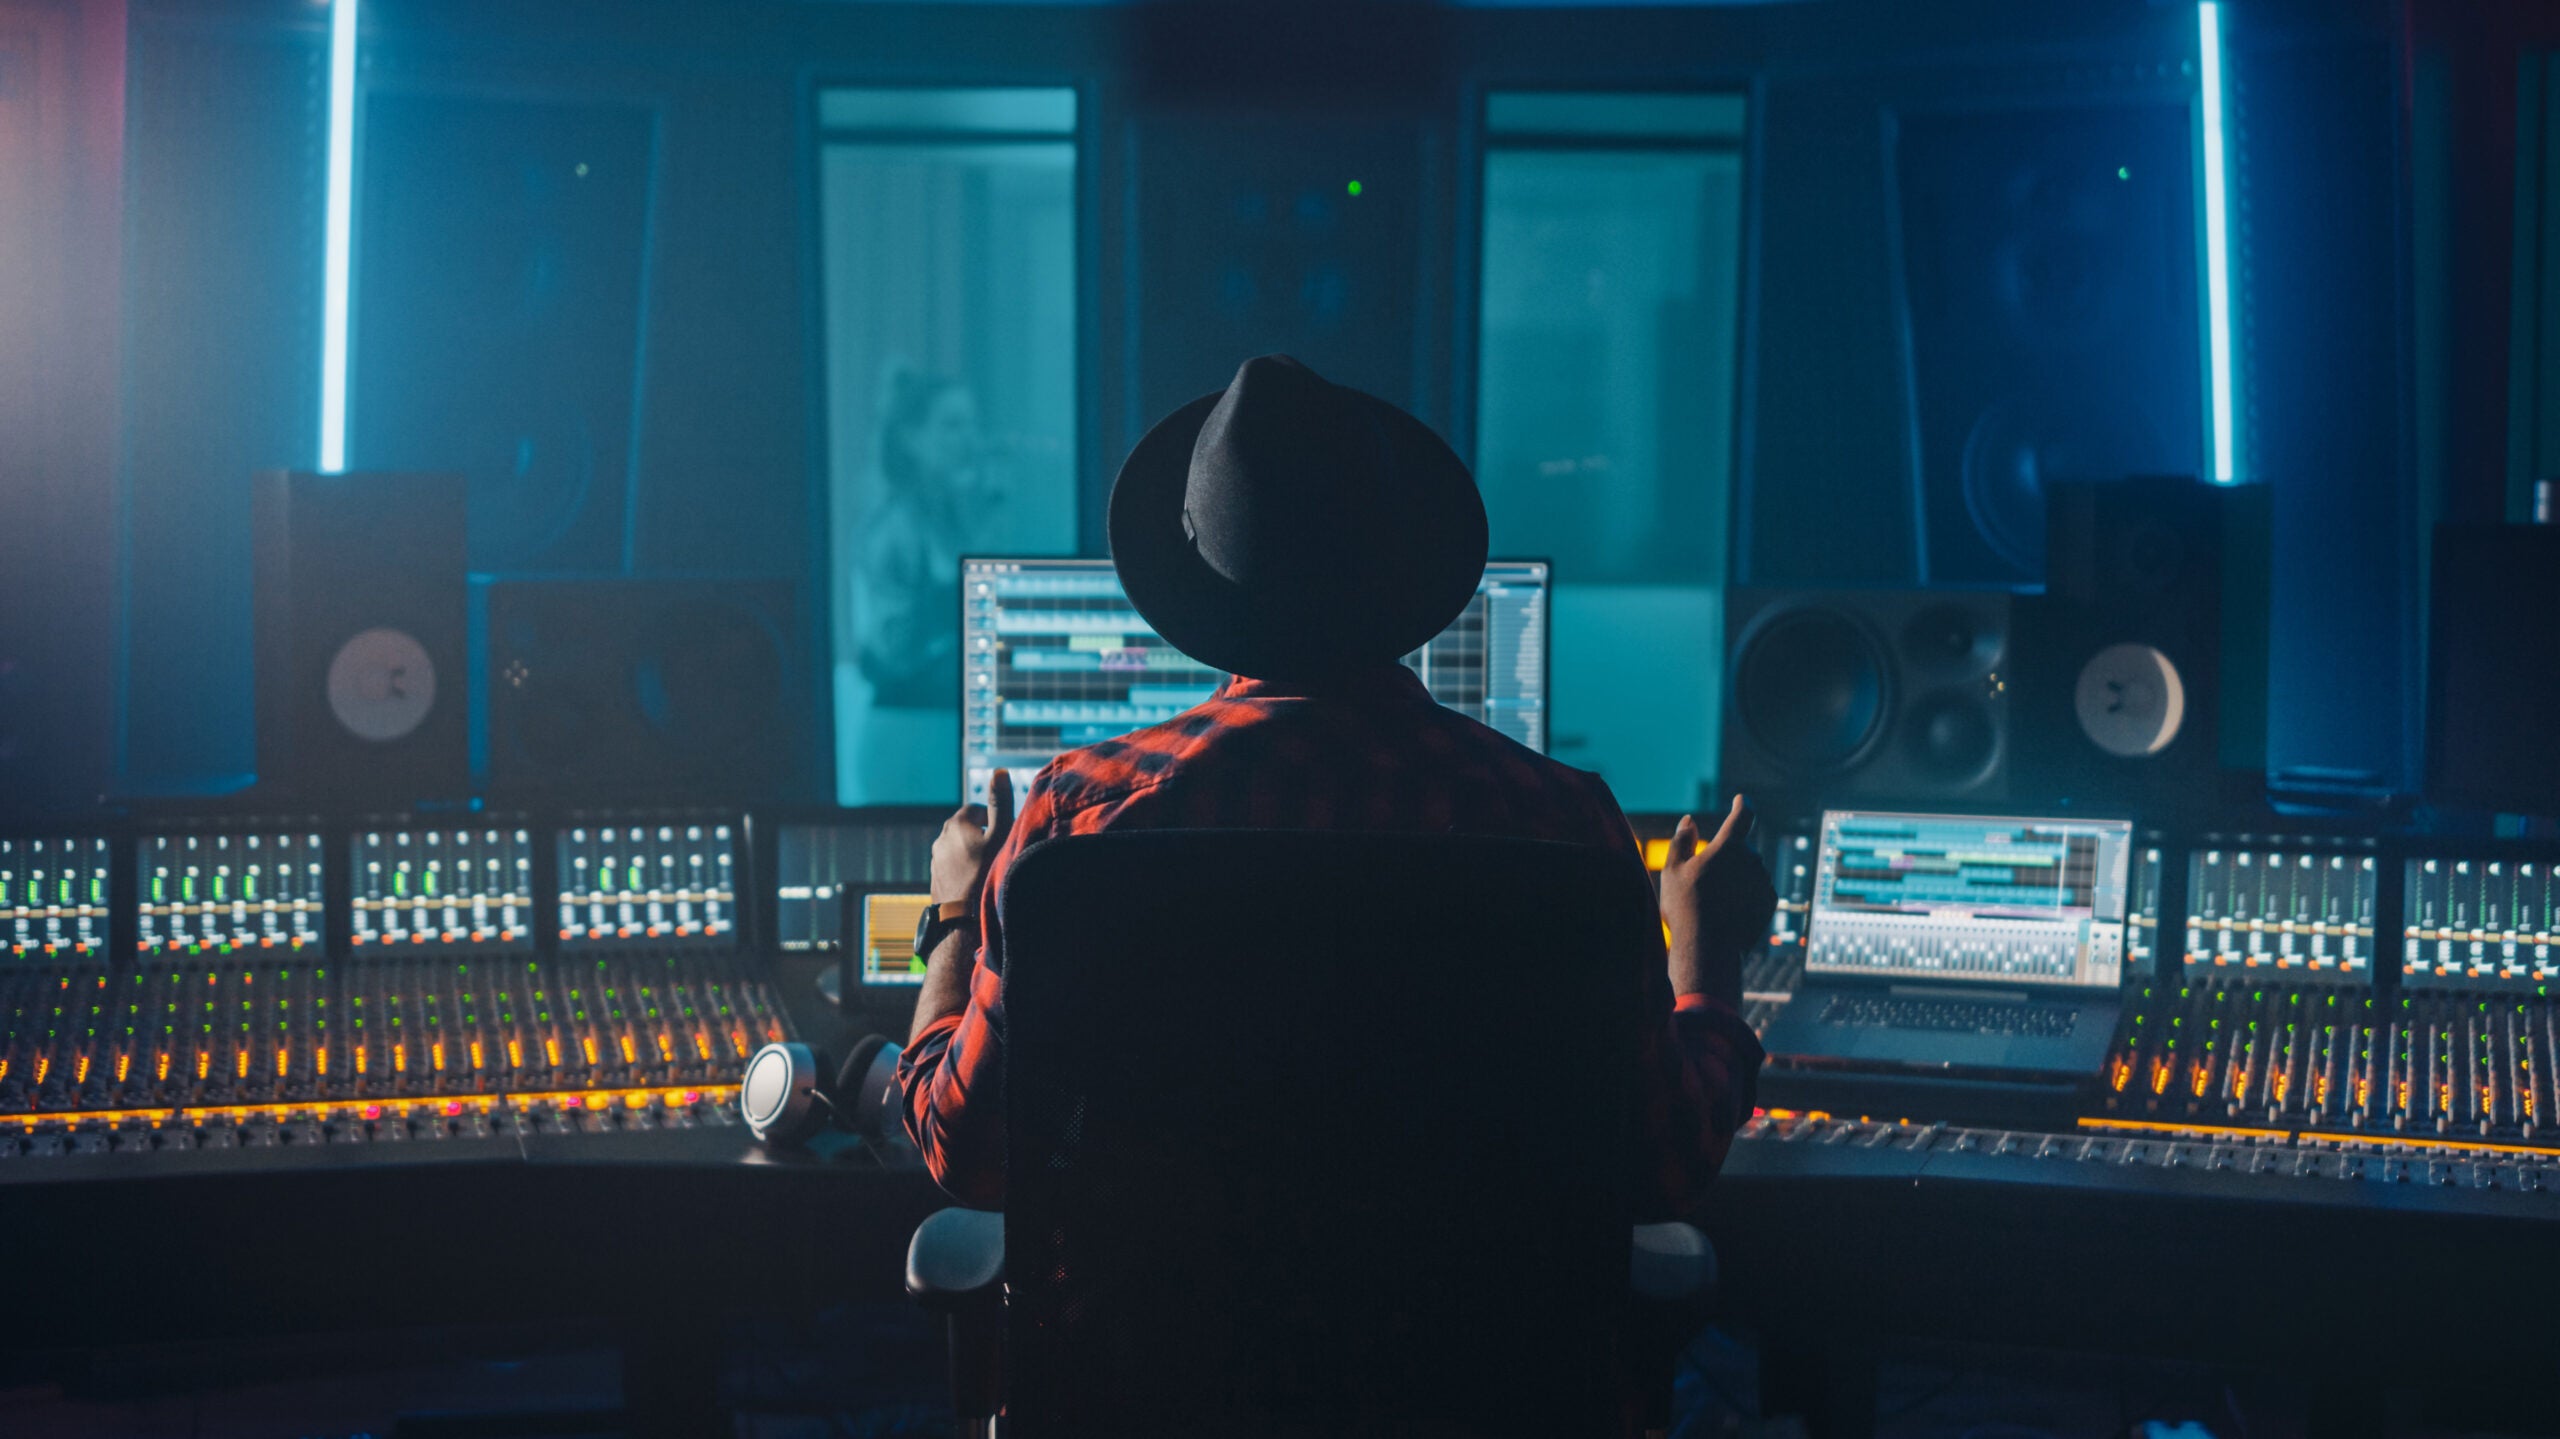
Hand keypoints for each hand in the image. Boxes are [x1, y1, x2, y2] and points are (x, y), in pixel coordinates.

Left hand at [930, 769, 1015, 909]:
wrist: (962, 917)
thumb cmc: (986, 874)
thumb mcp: (1001, 835)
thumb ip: (1000, 803)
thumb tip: (999, 771)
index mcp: (956, 823)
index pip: (978, 810)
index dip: (993, 821)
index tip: (1003, 836)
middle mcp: (941, 836)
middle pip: (968, 828)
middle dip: (982, 836)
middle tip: (998, 853)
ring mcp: (936, 857)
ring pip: (959, 847)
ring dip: (972, 852)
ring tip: (987, 869)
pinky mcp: (935, 875)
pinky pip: (953, 863)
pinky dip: (964, 867)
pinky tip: (975, 881)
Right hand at [1660, 795, 1777, 1005]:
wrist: (1708, 949)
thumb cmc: (1686, 908)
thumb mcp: (1673, 871)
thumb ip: (1681, 841)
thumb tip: (1689, 821)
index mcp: (1729, 846)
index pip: (1743, 816)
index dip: (1742, 805)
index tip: (1741, 800)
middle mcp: (1752, 860)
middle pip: (1741, 849)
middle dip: (1727, 856)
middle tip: (1704, 880)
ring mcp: (1764, 882)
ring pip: (1750, 870)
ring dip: (1737, 877)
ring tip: (1713, 901)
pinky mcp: (1770, 902)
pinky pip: (1758, 890)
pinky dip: (1746, 894)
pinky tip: (1728, 911)